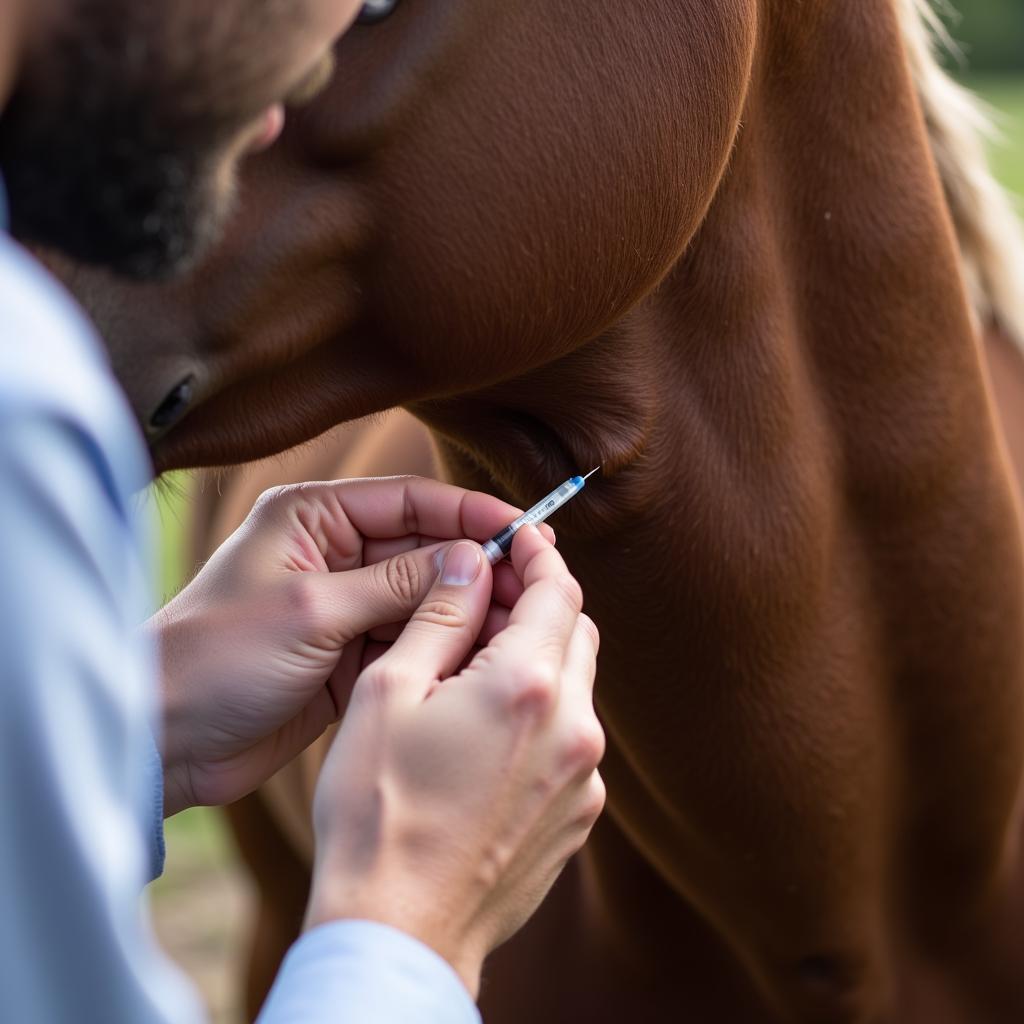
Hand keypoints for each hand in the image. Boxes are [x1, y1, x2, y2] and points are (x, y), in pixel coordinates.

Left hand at [149, 476, 538, 815]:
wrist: (166, 739)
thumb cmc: (217, 659)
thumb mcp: (314, 609)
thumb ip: (397, 583)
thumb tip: (470, 559)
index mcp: (312, 518)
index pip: (410, 500)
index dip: (470, 515)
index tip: (524, 532)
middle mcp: (333, 554)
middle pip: (424, 549)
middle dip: (475, 566)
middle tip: (534, 581)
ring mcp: (343, 606)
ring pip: (424, 598)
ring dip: (465, 609)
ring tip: (519, 622)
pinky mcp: (348, 655)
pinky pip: (410, 640)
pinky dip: (442, 646)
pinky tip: (482, 654)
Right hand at [305, 525, 604, 997]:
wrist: (400, 930)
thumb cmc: (377, 809)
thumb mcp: (390, 691)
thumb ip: (440, 614)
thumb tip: (472, 559)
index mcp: (528, 685)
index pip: (557, 588)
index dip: (536, 553)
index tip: (516, 538)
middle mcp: (575, 728)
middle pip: (575, 633)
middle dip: (538, 606)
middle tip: (485, 605)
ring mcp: (584, 779)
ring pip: (577, 687)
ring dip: (540, 663)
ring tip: (476, 676)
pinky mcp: (579, 817)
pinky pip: (573, 741)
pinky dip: (543, 717)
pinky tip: (489, 738)